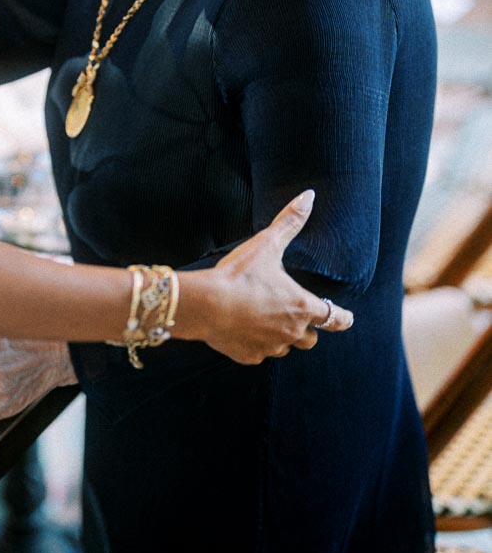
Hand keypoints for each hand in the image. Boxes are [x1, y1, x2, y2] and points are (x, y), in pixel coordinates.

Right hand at [188, 191, 353, 364]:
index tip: (347, 318)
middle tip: (293, 314)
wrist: (206, 304)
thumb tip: (309, 196)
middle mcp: (291, 331)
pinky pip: (260, 354)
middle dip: (306, 328)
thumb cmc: (239, 274)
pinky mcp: (250, 356)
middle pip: (311, 339)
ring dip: (280, 336)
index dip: (342, 318)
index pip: (335, 319)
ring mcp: (271, 346)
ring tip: (264, 320)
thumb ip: (290, 222)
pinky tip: (242, 329)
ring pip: (285, 348)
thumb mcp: (267, 245)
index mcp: (302, 306)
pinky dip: (256, 344)